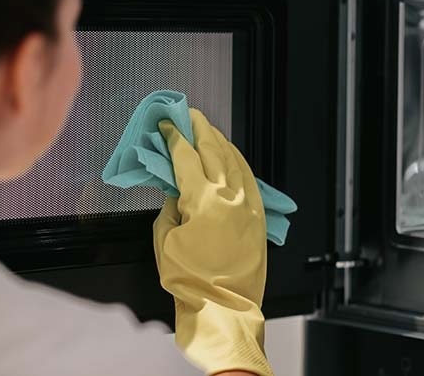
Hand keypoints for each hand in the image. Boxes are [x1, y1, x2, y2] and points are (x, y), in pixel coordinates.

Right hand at [153, 109, 272, 375]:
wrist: (224, 309)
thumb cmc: (189, 280)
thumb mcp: (166, 241)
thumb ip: (170, 209)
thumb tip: (177, 191)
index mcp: (203, 200)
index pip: (186, 157)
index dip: (174, 137)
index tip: (165, 124)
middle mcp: (230, 196)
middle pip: (213, 150)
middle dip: (199, 129)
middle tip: (188, 115)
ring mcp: (249, 204)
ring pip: (235, 160)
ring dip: (220, 142)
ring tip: (207, 130)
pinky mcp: (259, 216)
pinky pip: (250, 179)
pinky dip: (239, 162)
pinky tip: (231, 156)